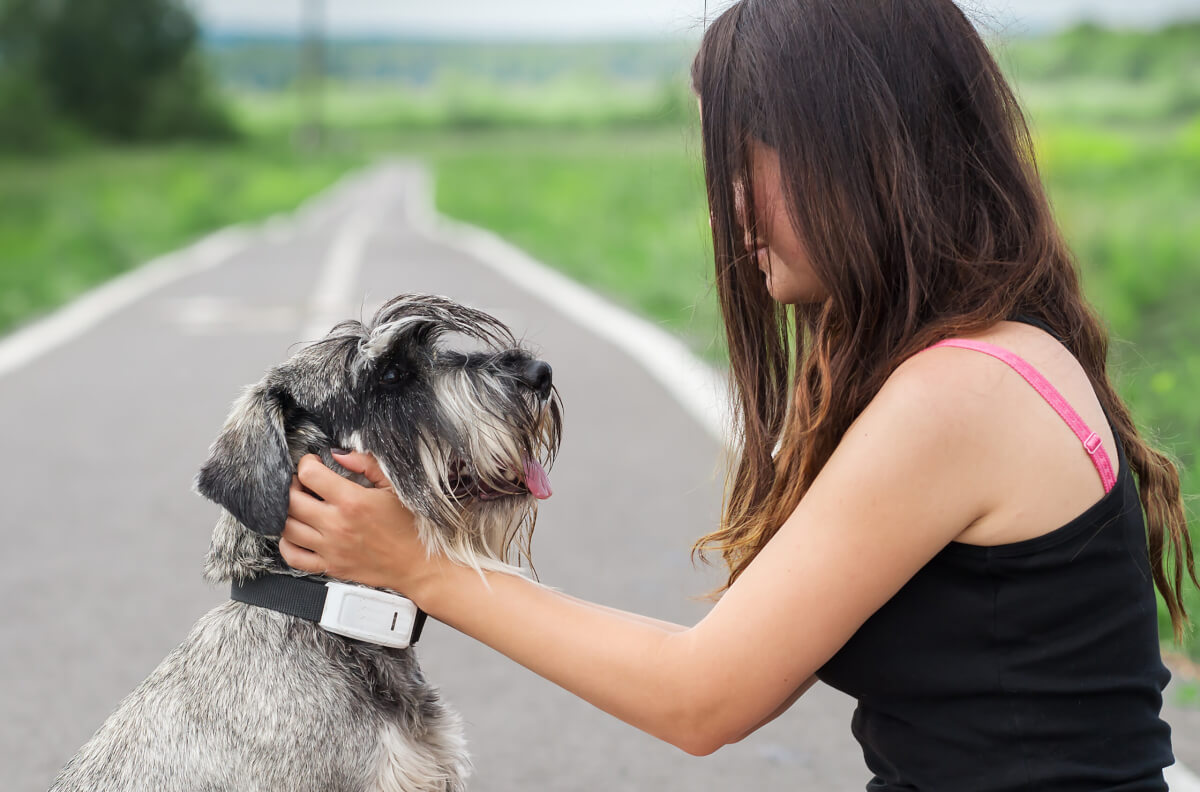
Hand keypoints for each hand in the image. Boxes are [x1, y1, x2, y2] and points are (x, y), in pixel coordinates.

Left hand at [281, 451, 433, 595]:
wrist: (419, 564)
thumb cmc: (411, 526)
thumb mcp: (395, 487)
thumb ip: (367, 465)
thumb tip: (340, 454)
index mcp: (353, 501)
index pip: (310, 475)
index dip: (307, 463)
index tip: (313, 463)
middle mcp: (337, 525)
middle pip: (291, 500)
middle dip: (293, 485)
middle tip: (303, 482)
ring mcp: (331, 548)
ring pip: (287, 527)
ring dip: (287, 512)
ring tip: (299, 505)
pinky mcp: (330, 566)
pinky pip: (293, 556)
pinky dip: (286, 543)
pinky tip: (296, 533)